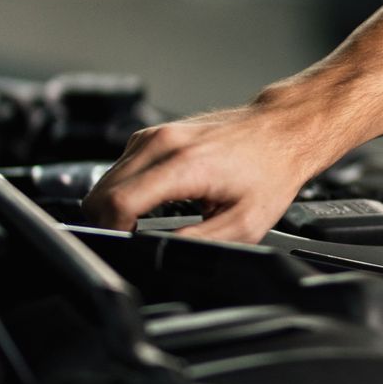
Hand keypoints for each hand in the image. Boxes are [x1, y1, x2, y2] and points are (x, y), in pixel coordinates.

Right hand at [81, 93, 343, 241]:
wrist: (282, 130)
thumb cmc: (270, 170)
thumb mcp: (244, 224)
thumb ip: (197, 243)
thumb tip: (159, 254)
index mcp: (184, 165)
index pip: (117, 202)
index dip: (111, 232)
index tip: (124, 247)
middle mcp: (162, 143)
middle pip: (101, 192)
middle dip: (107, 223)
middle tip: (131, 242)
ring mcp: (155, 134)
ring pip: (105, 179)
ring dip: (113, 206)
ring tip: (141, 224)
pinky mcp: (154, 133)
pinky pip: (119, 167)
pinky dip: (123, 189)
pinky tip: (147, 202)